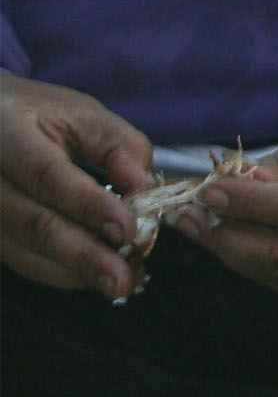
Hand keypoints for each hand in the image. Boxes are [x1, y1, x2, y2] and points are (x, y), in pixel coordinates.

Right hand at [0, 71, 150, 296]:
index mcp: (5, 133)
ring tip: (122, 282)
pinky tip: (96, 277)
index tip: (127, 229)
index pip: (46, 175)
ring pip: (24, 250)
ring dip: (75, 271)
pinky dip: (62, 273)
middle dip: (82, 254)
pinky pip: (21, 260)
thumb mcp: (82, 114)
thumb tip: (145, 187)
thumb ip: (118, 145)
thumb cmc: (40, 117)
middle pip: (32, 222)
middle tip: (124, 278)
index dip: (88, 204)